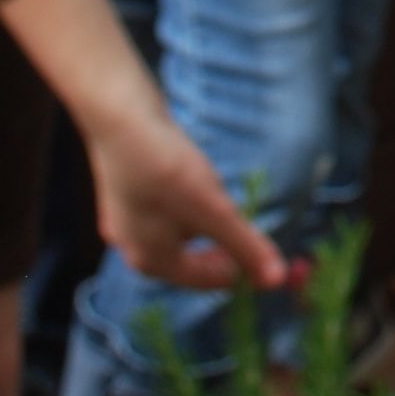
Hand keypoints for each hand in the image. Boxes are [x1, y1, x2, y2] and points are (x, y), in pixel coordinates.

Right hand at [84, 97, 289, 294]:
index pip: (206, 280)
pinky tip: (191, 180)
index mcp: (151, 261)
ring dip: (201, 225)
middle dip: (220, 248)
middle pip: (187, 260)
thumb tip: (277, 280)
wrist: (117, 115)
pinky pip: (161, 208)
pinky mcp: (124, 189)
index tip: (271, 256)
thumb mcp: (212, 208)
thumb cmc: (165, 166)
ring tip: (222, 205)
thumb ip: (244, 245)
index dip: (242, 270)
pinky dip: (183, 203)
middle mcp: (132, 246)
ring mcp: (124, 217)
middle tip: (249, 234)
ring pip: (174, 233)